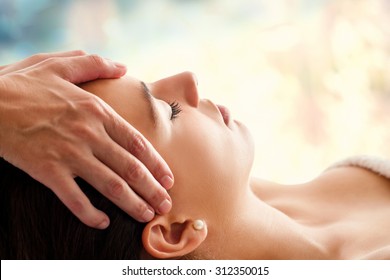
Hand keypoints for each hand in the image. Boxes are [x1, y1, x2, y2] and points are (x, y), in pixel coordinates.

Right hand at [0, 51, 173, 228]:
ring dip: (132, 204)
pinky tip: (103, 223)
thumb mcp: (60, 64)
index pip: (137, 143)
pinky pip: (74, 199)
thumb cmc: (22, 83)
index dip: (157, 164)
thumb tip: (123, 66)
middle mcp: (89, 134)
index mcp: (96, 111)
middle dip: (152, 189)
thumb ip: (94, 64)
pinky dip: (90, 214)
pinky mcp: (47, 171)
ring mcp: (69, 154)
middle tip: (166, 204)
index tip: (169, 179)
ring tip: (147, 215)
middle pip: (131, 168)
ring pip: (111, 185)